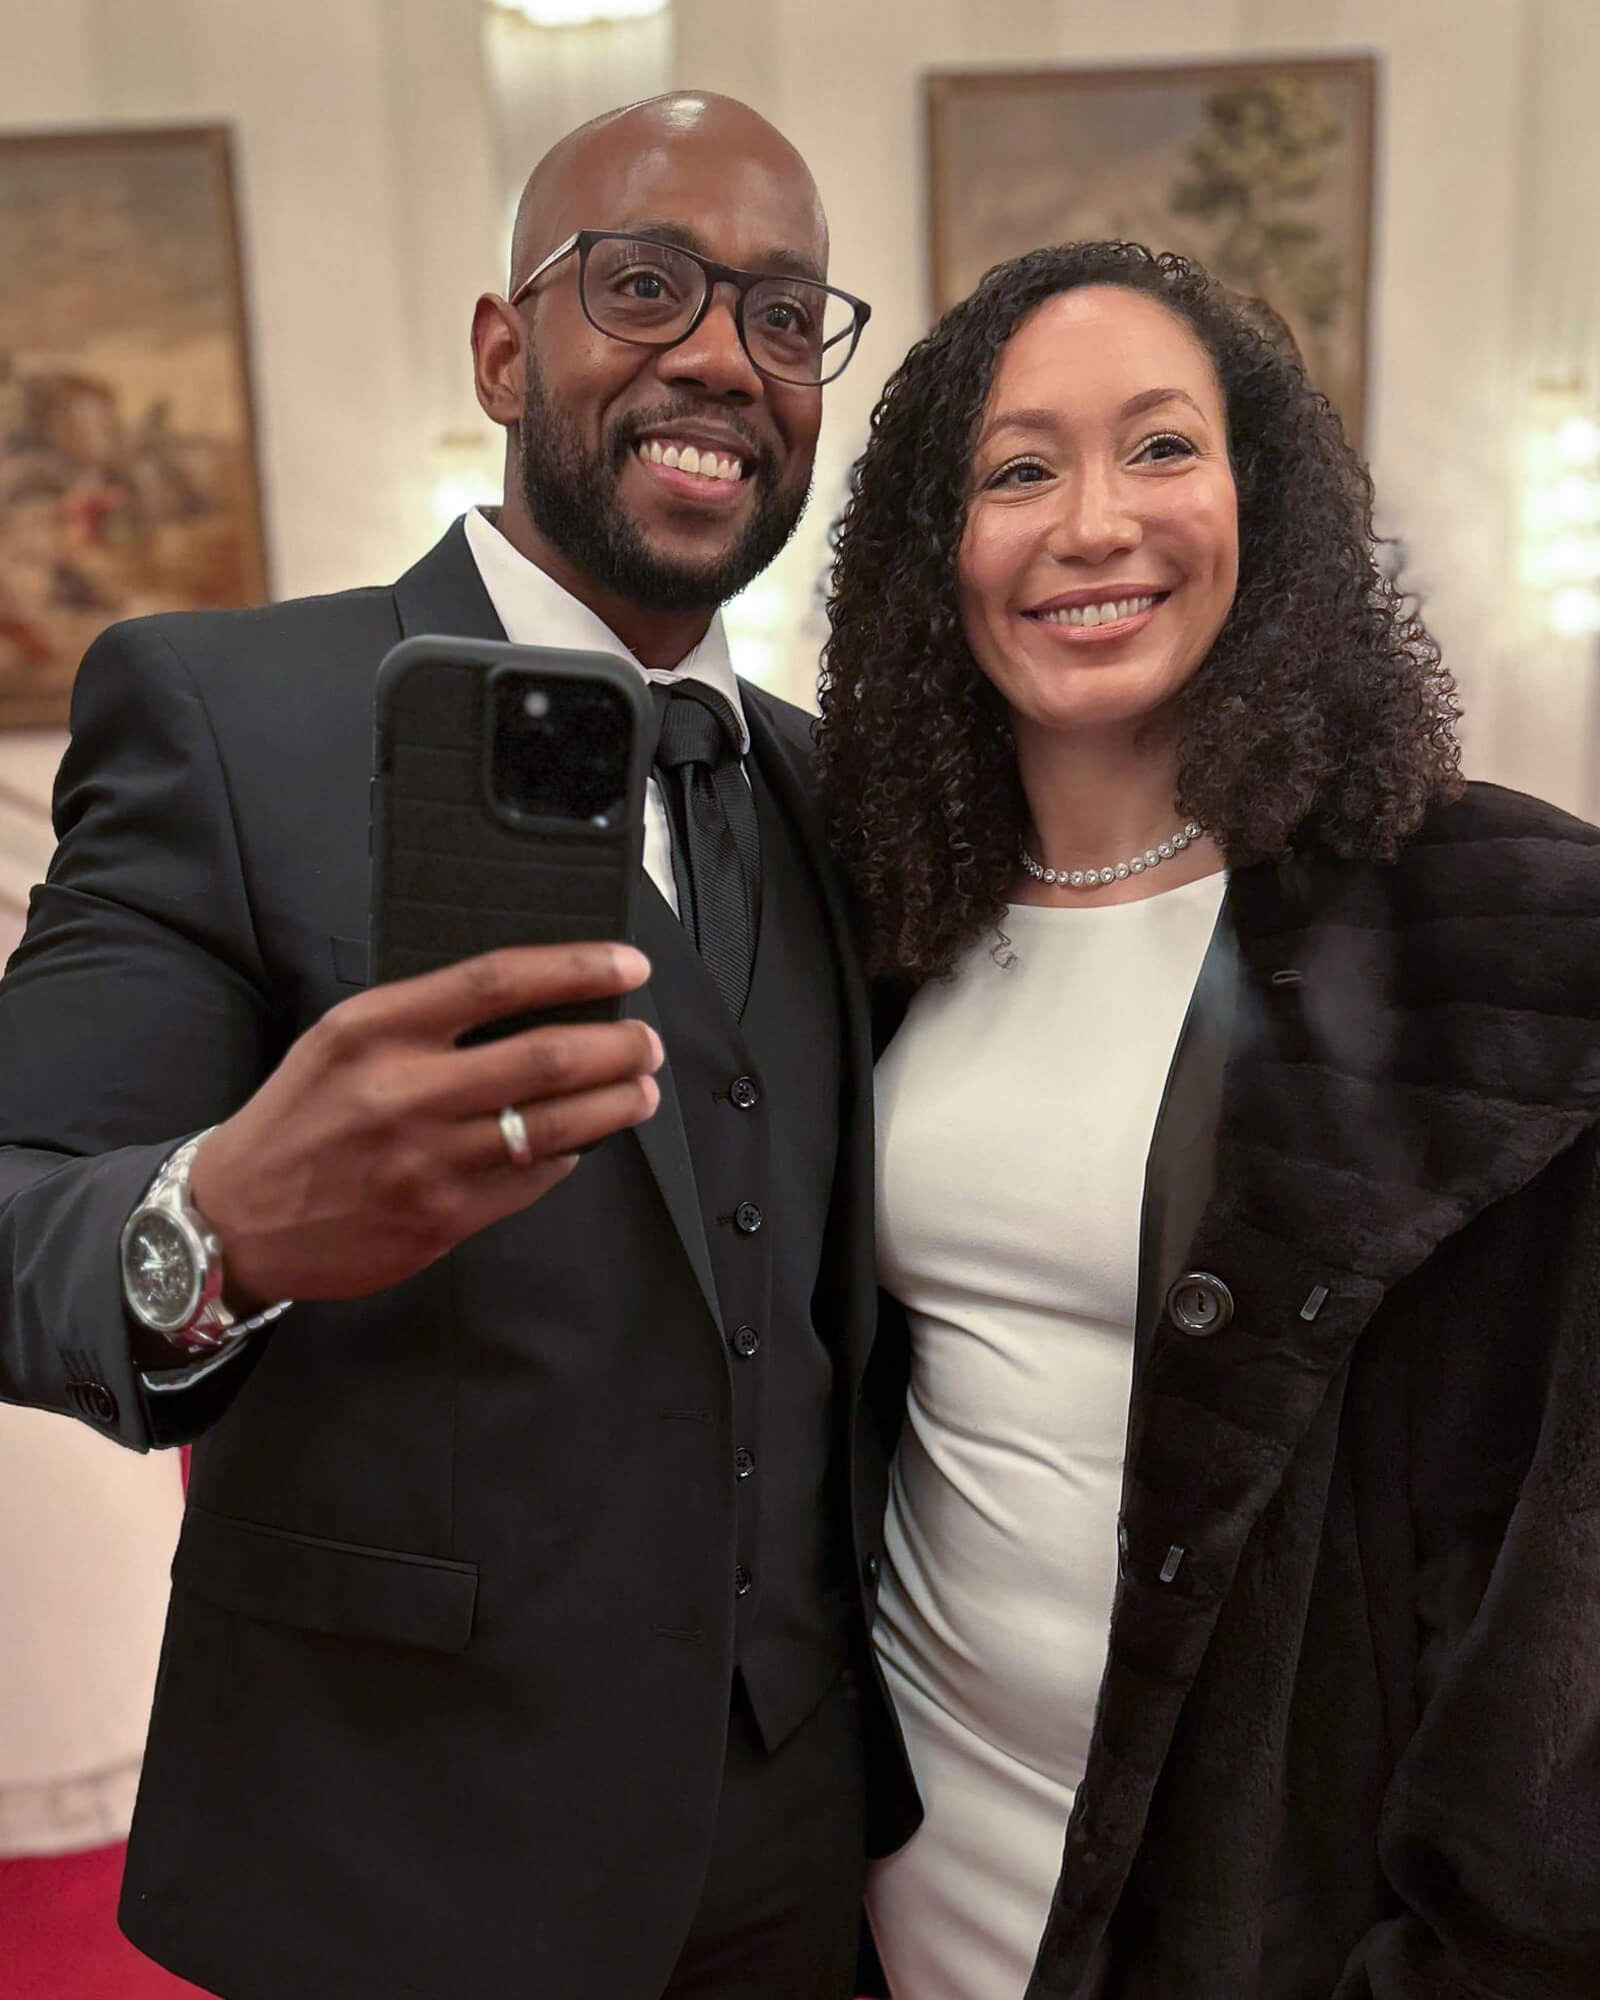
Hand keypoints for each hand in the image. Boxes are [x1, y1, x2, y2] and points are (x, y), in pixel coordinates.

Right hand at [187, 943, 660, 1305]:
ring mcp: (427, 1159)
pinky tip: (579, 1142)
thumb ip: (427, 1016)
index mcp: (377, 1028)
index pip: (498, 981)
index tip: (626, 965)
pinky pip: (533, 1179)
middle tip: (645, 1042)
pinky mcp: (442, 1218)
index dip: (576, 969)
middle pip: (546, 1056)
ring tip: (640, 1090)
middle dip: (619, 1047)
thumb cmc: (299, 1118)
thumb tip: (534, 1002)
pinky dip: (569, 1155)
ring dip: (616, 1104)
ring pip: (556, 1124)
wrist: (237, 1219)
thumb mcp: (343, 1039)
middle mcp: (404, 1090)